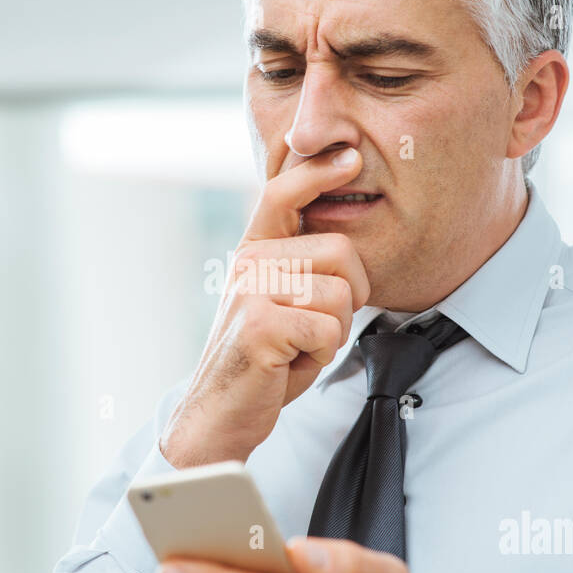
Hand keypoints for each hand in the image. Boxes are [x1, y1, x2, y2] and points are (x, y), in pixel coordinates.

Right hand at [159, 148, 369, 467]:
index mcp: (252, 252)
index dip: (316, 171)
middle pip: (342, 252)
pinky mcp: (259, 324)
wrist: (220, 414)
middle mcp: (247, 262)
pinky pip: (326, 327)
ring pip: (340, 293)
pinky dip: (320, 353)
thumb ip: (301, 267)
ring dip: (333, 332)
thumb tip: (347, 240)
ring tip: (300, 347)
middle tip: (318, 327)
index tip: (349, 158)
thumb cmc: (263, 361)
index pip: (281, 193)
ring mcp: (250, 290)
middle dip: (352, 296)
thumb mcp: (281, 302)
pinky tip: (291, 362)